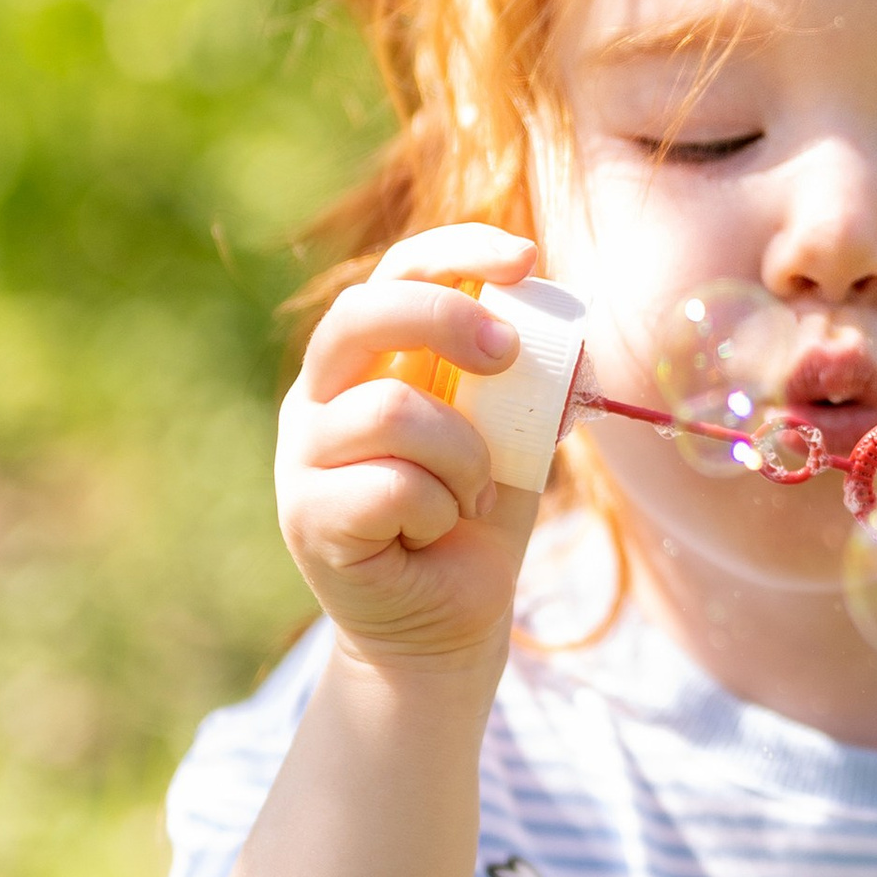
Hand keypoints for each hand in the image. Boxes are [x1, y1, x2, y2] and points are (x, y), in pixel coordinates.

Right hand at [276, 223, 544, 672]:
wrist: (447, 624)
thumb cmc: (474, 520)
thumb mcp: (515, 439)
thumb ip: (529, 386)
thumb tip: (572, 338)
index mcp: (367, 361)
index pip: (397, 274)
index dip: (458, 252)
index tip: (527, 259)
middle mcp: (321, 396)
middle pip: (362, 313)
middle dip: (446, 321)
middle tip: (507, 356)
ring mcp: (304, 455)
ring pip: (390, 410)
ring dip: (461, 456)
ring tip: (467, 495)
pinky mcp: (308, 516)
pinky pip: (392, 486)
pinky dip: (437, 511)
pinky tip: (430, 536)